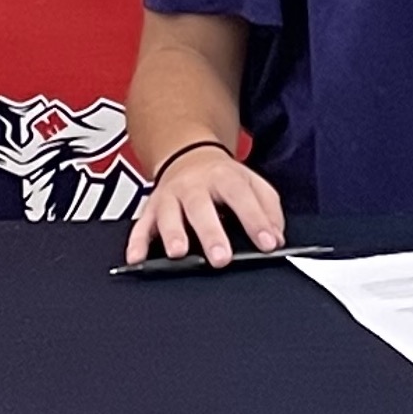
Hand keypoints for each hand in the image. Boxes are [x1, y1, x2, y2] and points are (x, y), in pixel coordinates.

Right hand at [125, 143, 285, 266]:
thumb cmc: (222, 178)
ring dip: (172, 233)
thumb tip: (276, 238)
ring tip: (178, 253)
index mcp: (224, 176)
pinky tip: (137, 258)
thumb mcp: (252, 184)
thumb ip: (268, 209)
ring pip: (168, 214)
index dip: (256, 221)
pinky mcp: (151, 208)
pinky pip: (141, 225)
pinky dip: (137, 242)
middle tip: (221, 258)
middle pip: (201, 207)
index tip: (267, 244)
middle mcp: (194, 185)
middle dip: (210, 233)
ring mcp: (170, 196)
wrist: (188, 155)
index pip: (242, 197)